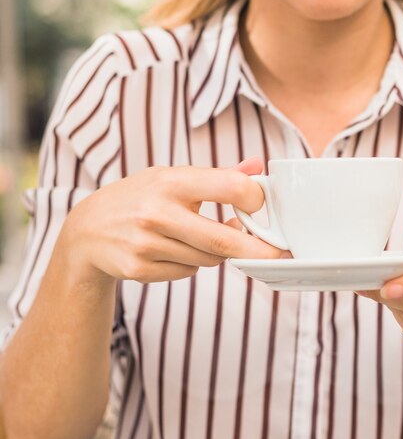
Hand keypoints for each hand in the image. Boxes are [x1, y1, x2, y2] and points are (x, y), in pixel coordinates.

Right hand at [62, 158, 284, 283]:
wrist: (87, 230)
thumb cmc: (140, 198)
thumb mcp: (172, 177)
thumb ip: (218, 176)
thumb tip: (257, 165)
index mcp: (171, 181)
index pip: (230, 188)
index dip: (255, 200)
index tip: (262, 208)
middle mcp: (157, 212)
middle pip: (223, 241)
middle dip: (258, 251)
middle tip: (279, 255)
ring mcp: (146, 244)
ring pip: (208, 260)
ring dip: (215, 253)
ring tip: (194, 237)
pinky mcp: (140, 269)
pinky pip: (187, 273)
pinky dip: (191, 265)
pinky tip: (171, 250)